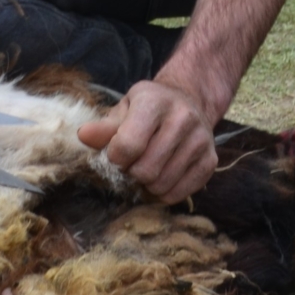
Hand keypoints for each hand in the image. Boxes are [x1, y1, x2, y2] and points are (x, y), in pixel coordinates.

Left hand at [77, 77, 216, 200]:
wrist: (188, 102)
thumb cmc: (147, 109)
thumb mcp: (123, 111)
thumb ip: (104, 128)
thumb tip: (83, 136)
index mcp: (155, 102)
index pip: (128, 145)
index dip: (115, 158)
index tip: (116, 155)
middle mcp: (183, 118)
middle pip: (145, 170)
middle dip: (132, 173)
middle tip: (133, 164)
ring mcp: (200, 140)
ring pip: (162, 185)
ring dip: (148, 185)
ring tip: (147, 169)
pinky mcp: (210, 160)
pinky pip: (180, 193)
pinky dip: (165, 193)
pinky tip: (163, 177)